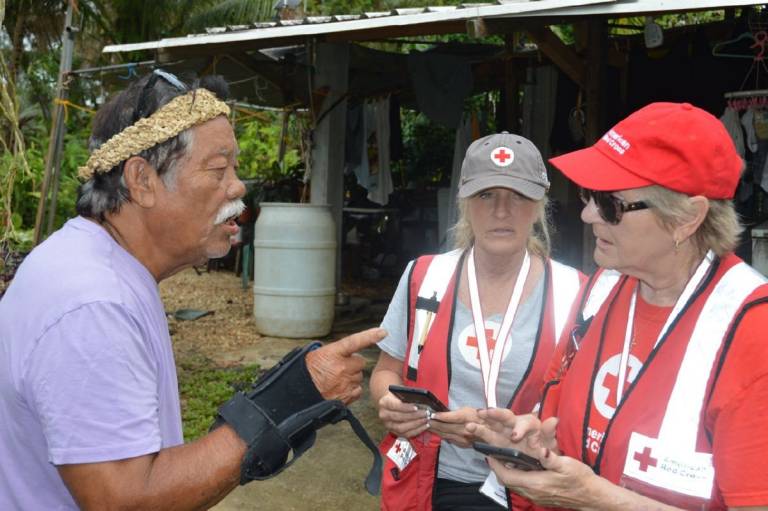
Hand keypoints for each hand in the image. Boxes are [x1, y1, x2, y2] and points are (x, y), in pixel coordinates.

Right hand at [305, 327, 385, 403]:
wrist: (297, 393)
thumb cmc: (306, 372)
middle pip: (360, 362)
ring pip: (358, 377)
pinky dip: (351, 390)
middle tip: (339, 368)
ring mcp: (344, 383)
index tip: (383, 332)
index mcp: (333, 353)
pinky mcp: (346, 397)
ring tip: (335, 380)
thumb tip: (351, 346)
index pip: (355, 341)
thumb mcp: (317, 355)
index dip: (370, 336)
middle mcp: (341, 368)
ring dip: (351, 377)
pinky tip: (339, 389)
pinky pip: (357, 390)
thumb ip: (335, 350)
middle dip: (353, 364)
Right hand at [377, 392, 428, 437]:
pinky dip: (416, 430)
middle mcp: (384, 415)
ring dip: (416, 424)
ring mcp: (388, 425)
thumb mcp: (401, 393)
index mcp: (384, 403)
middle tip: (425, 413)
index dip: (406, 408)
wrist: (391, 402)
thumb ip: (408, 396)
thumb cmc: (398, 396)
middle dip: (414, 416)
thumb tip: (421, 401)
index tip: (416, 407)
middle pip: (399, 418)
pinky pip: (406, 434)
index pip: (394, 406)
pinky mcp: (394, 432)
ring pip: (401, 428)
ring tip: (426, 419)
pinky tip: (425, 425)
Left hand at [429, 407, 481, 446]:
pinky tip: (435, 432)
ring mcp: (463, 438)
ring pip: (445, 434)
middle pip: (445, 427)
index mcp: (466, 418)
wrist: (491, 431)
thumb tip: (442, 414)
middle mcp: (464, 429)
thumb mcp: (467, 409)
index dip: (439, 416)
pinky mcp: (462, 444)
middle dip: (433, 423)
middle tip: (424, 419)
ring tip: (427, 425)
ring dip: (435, 430)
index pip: (449, 417)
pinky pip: (449, 439)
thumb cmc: (478, 416)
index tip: (431, 414)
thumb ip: (455, 413)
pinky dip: (441, 435)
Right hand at [466, 409, 553, 455]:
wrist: (539, 459)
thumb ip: (550, 433)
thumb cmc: (545, 448)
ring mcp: (504, 432)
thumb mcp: (550, 443)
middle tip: (484, 413)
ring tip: (469, 425)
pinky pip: (486, 434)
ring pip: (492, 424)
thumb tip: (554, 420)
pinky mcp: (497, 440)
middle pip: (505, 417)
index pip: (526, 422)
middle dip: (495, 415)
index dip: (520, 428)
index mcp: (531, 425)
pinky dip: (478, 431)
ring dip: (482, 423)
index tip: (515, 436)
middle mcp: (516, 425)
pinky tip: (468, 430)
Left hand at [484, 447, 598, 508]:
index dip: (495, 465)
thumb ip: (550, 458)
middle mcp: (532, 492)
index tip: (489, 453)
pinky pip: (521, 487)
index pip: (507, 476)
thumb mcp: (567, 465)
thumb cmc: (580, 479)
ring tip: (502, 457)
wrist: (592, 496)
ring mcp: (536, 496)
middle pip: (507, 481)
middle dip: (497, 468)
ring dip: (506, 472)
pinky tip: (519, 466)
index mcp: (535, 483)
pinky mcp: (540, 496)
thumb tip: (541, 450)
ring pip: (513, 484)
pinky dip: (515, 476)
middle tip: (493, 453)